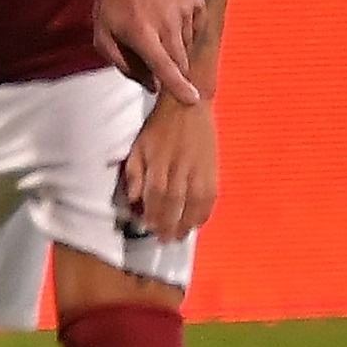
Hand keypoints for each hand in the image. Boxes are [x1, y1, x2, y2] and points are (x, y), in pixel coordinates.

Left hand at [91, 0, 207, 105]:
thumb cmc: (112, 1)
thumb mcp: (103, 34)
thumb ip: (123, 64)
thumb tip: (151, 86)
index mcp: (141, 33)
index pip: (164, 67)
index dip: (178, 86)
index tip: (192, 100)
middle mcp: (166, 22)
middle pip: (180, 60)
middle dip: (172, 65)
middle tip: (155, 48)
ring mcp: (184, 9)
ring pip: (187, 42)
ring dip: (174, 42)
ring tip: (155, 22)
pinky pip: (197, 24)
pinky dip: (185, 25)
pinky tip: (168, 12)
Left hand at [119, 90, 217, 241]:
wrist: (188, 106)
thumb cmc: (158, 128)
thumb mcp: (138, 146)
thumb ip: (135, 173)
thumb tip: (134, 199)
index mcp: (159, 162)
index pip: (155, 195)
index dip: (152, 214)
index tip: (148, 228)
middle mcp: (179, 167)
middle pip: (175, 202)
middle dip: (169, 224)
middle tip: (164, 240)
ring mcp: (198, 168)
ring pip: (194, 202)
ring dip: (187, 223)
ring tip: (179, 236)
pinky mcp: (212, 168)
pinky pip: (211, 195)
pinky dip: (205, 211)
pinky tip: (198, 223)